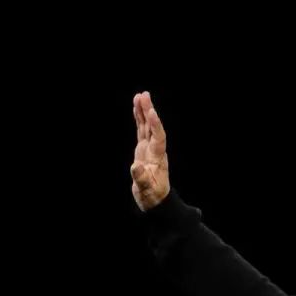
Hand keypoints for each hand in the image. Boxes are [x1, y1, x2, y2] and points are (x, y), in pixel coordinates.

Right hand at [130, 91, 170, 211]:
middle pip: (153, 128)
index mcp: (158, 159)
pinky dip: (139, 120)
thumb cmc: (152, 197)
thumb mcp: (147, 191)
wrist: (155, 200)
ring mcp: (149, 149)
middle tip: (144, 95)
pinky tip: (137, 109)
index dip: (155, 125)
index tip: (152, 112)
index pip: (158, 138)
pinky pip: (141, 131)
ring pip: (147, 127)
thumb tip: (136, 166)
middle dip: (148, 111)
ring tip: (140, 96)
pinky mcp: (143, 150)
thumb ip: (142, 179)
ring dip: (144, 112)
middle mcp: (155, 150)